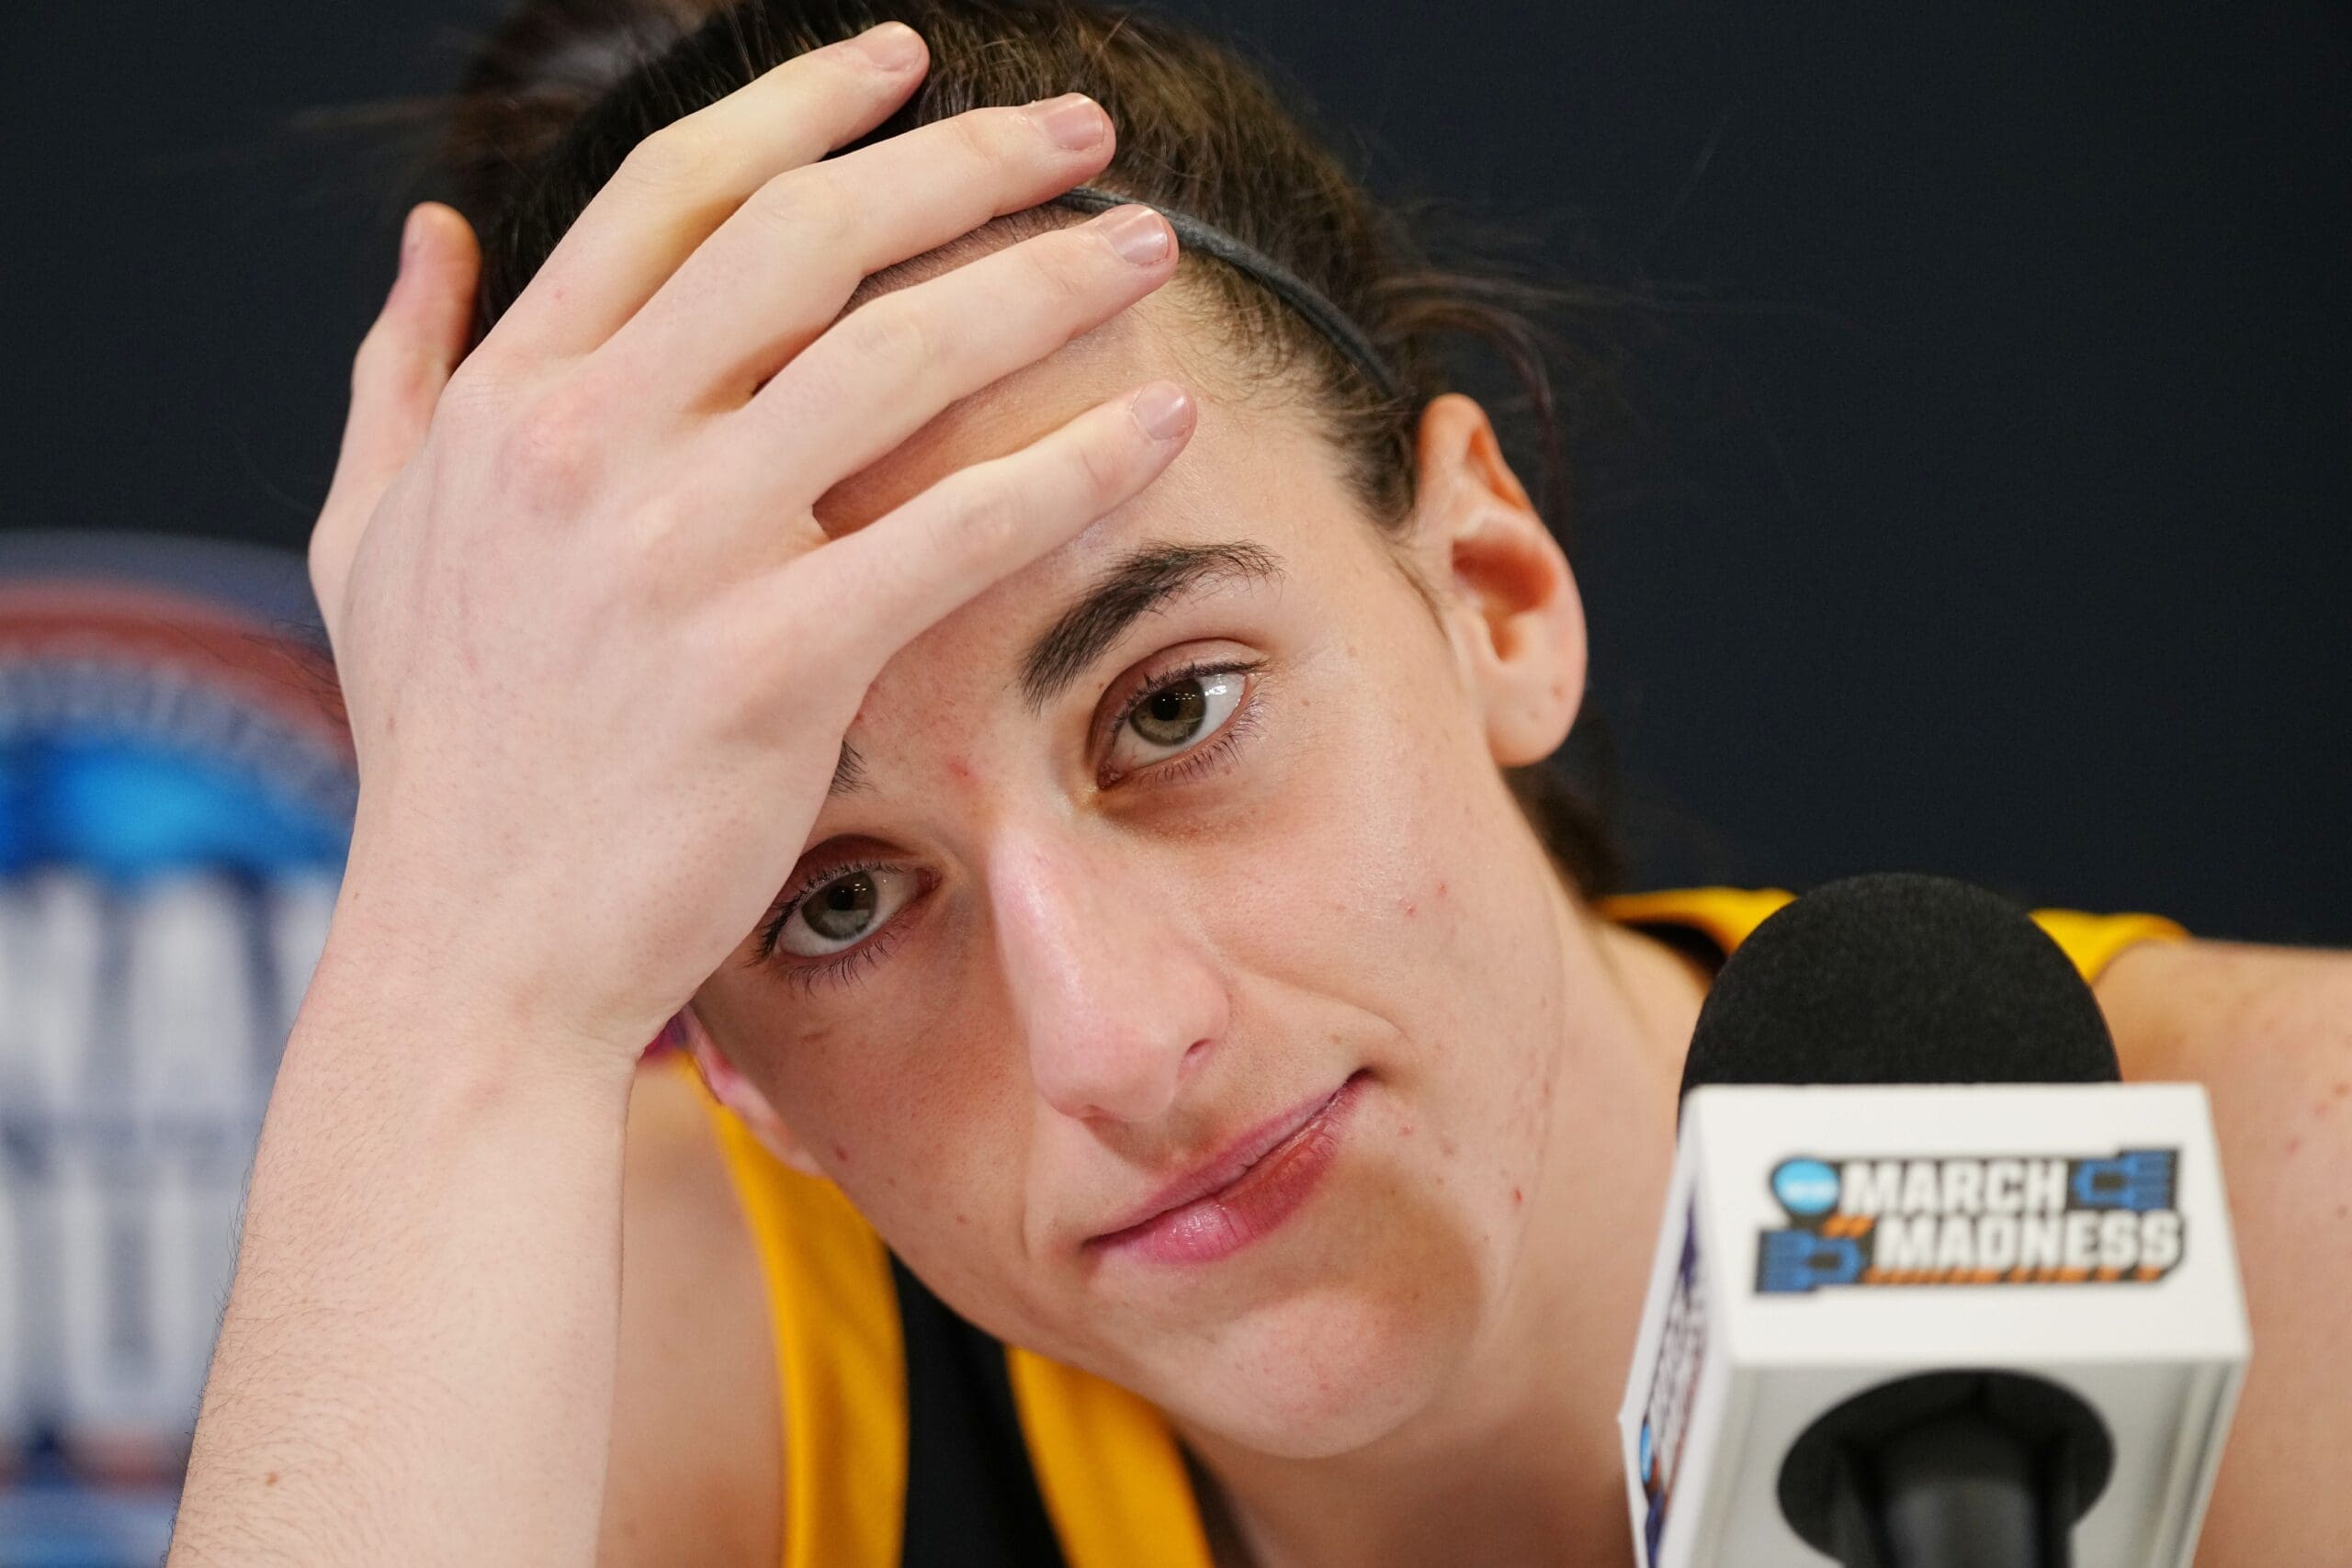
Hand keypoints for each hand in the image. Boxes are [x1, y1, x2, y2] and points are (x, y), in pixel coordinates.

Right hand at [305, 22, 1191, 1060]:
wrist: (474, 955)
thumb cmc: (447, 757)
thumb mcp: (368, 541)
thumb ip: (400, 374)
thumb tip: (431, 233)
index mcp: (511, 399)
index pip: (674, 190)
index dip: (803, 104)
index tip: (909, 61)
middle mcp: (586, 444)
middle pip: (809, 234)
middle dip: (966, 159)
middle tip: (1084, 132)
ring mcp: (676, 550)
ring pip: (901, 352)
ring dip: (1046, 281)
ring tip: (1147, 246)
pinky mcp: (772, 663)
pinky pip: (957, 527)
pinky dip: (1073, 463)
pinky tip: (1161, 425)